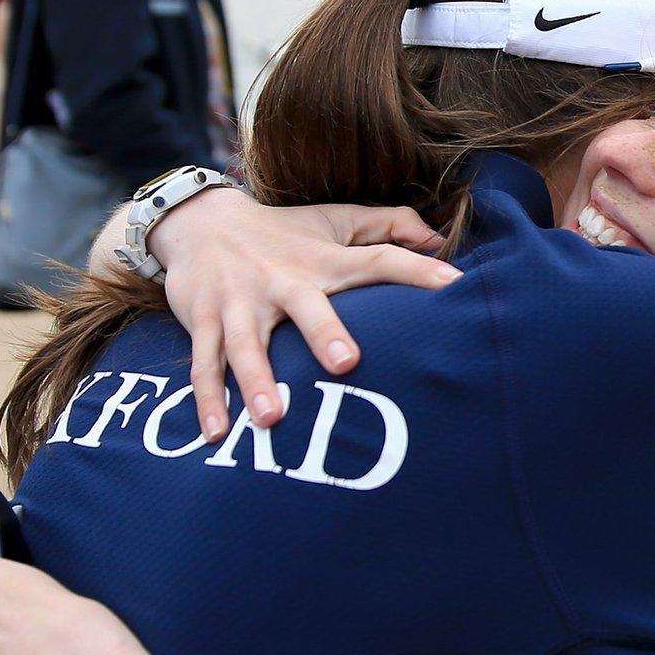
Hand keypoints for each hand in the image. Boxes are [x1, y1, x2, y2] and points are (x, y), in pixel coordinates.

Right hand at [146, 187, 455, 440]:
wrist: (200, 220)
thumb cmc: (284, 233)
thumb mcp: (334, 221)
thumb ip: (388, 225)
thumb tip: (437, 238)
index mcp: (322, 260)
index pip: (377, 261)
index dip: (415, 271)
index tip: (454, 286)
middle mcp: (281, 280)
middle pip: (305, 306)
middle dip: (323, 333)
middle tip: (346, 364)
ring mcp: (239, 301)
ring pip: (246, 343)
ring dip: (256, 379)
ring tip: (271, 418)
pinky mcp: (202, 318)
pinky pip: (204, 362)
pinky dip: (208, 398)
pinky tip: (216, 433)